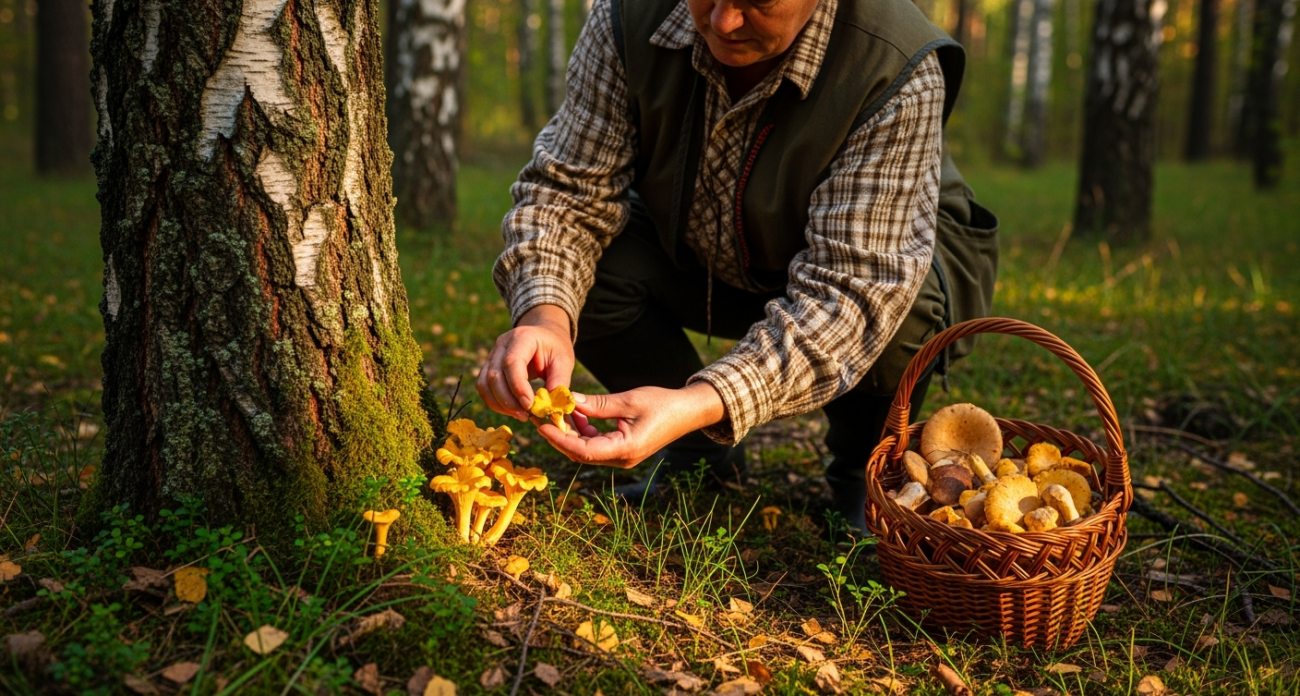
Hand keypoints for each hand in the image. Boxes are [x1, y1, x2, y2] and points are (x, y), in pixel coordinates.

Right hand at [477, 304, 573, 421]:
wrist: (544, 336)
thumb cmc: (555, 348)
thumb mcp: (564, 361)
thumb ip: (559, 382)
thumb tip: (550, 408)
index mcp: (522, 337)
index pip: (512, 363)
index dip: (518, 387)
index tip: (530, 406)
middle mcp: (502, 344)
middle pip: (494, 375)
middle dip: (508, 401)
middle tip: (526, 416)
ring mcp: (492, 355)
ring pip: (484, 384)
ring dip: (500, 404)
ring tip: (521, 415)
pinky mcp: (488, 367)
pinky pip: (484, 388)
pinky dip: (495, 403)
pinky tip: (512, 410)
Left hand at [537, 382, 725, 468]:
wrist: (687, 412)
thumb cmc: (662, 404)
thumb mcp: (628, 400)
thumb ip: (597, 403)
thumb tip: (568, 400)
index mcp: (624, 449)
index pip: (582, 450)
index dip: (559, 438)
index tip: (542, 425)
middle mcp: (621, 459)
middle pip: (580, 453)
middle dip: (559, 436)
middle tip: (542, 417)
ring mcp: (622, 456)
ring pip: (586, 450)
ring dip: (571, 433)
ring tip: (558, 412)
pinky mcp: (623, 450)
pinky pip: (596, 445)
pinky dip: (584, 432)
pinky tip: (578, 415)